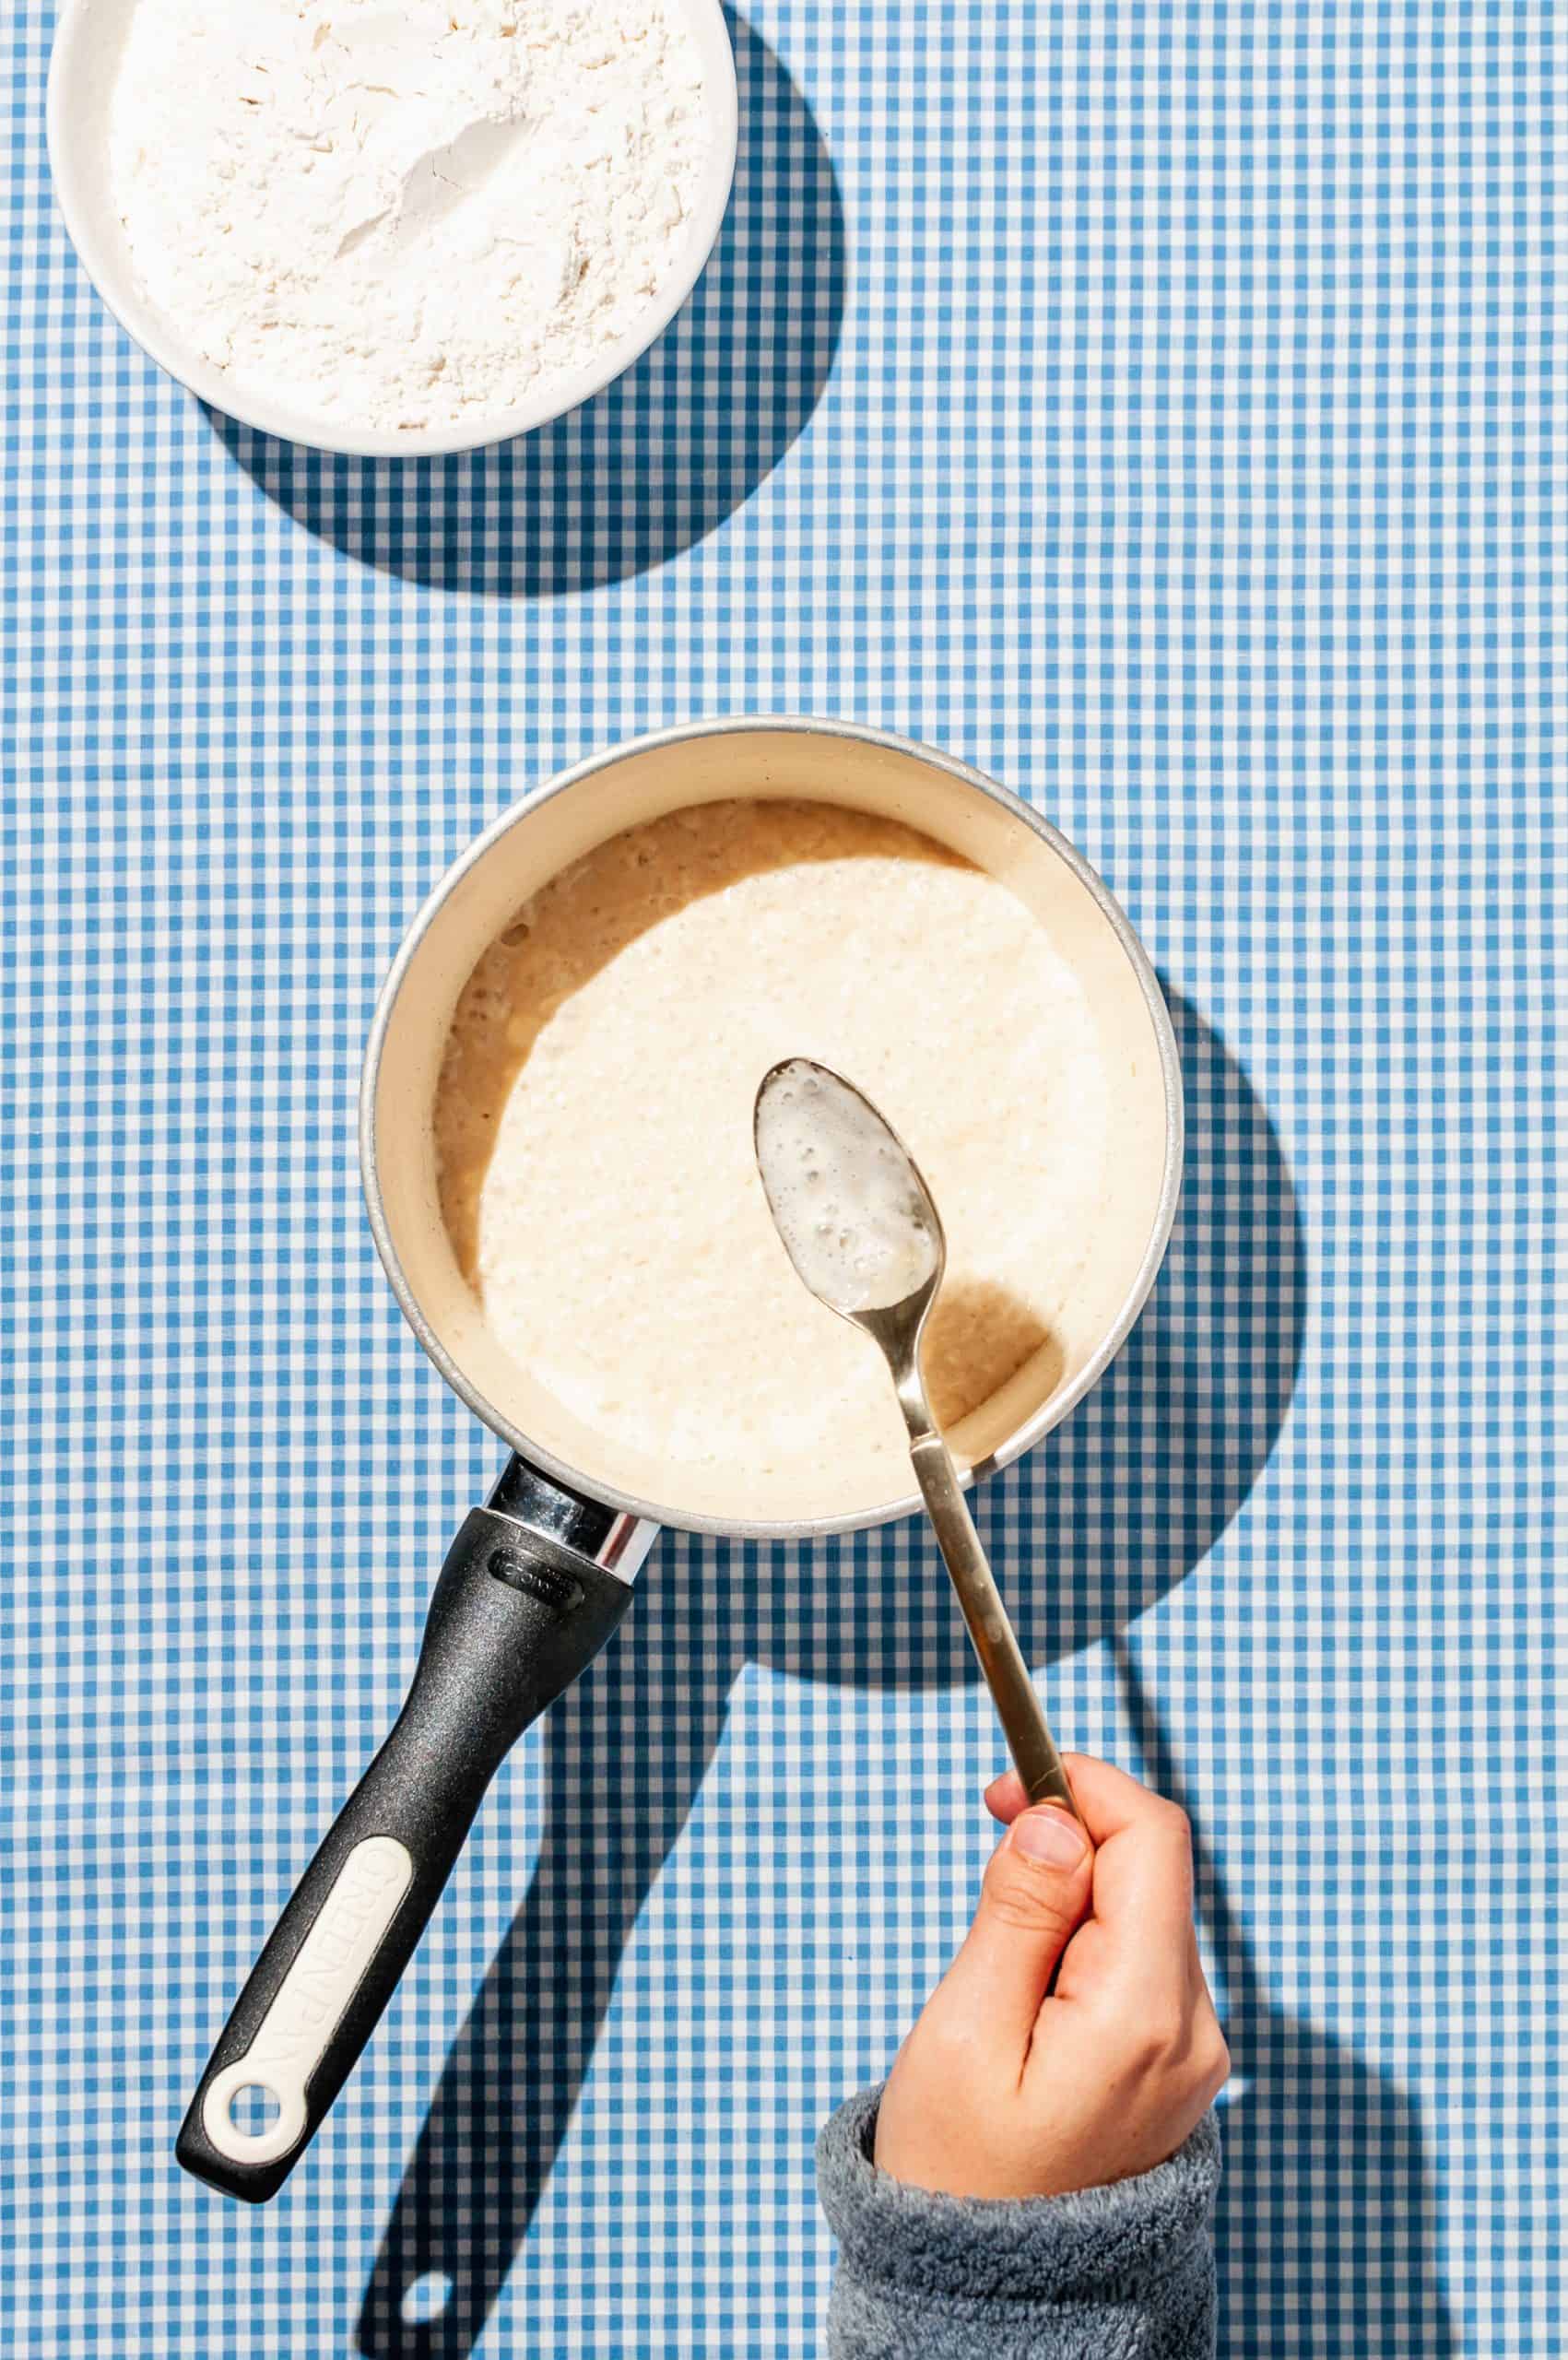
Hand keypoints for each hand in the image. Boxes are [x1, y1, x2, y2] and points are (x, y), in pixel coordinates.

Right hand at [873, 1754, 1228, 2199]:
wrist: (994, 2294)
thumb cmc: (958, 2169)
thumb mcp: (965, 2030)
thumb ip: (1019, 1914)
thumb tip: (1060, 1820)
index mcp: (1145, 2015)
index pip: (1152, 1839)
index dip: (1083, 1787)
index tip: (1007, 1790)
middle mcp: (1193, 2030)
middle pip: (1151, 1869)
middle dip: (1072, 1841)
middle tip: (991, 1844)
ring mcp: (1194, 2054)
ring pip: (1145, 1911)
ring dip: (1074, 1896)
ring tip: (1001, 1957)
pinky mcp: (1177, 2065)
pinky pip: (1142, 1961)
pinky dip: (1087, 1941)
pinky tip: (1031, 1987)